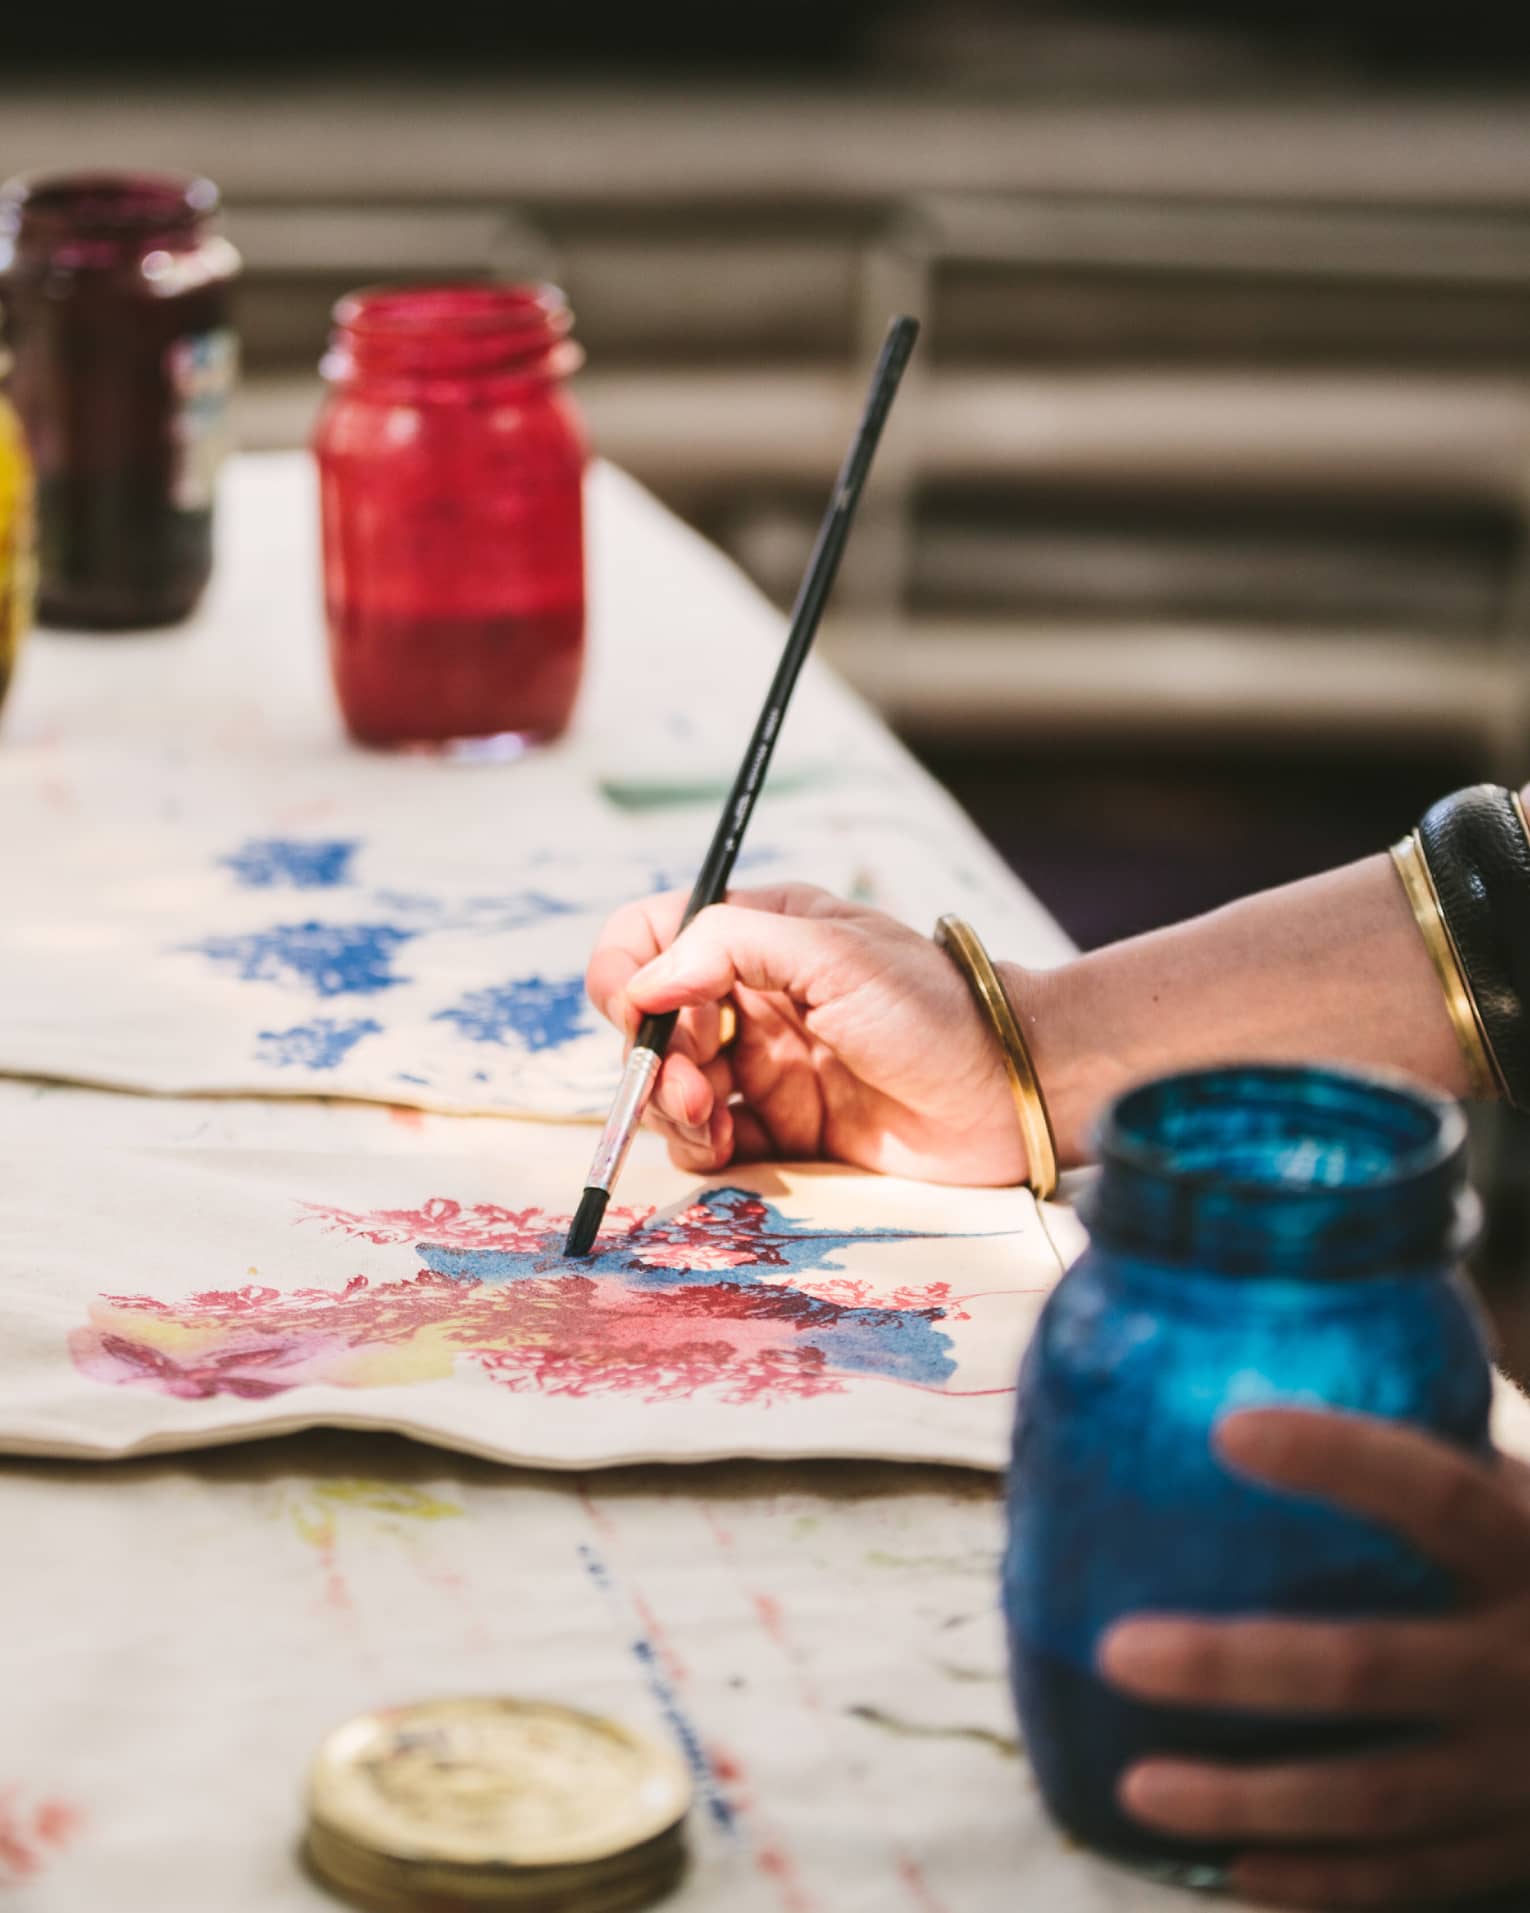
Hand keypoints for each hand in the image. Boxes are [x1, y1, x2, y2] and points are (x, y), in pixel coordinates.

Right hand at [584, 883, 1024, 1183]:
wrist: (1008, 1095)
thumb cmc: (933, 1008)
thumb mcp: (833, 951)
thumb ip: (730, 946)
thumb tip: (646, 983)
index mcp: (759, 935)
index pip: (653, 936)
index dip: (626, 971)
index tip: (637, 1010)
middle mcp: (751, 998)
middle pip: (651, 1024)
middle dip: (652, 1057)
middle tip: (692, 1086)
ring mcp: (763, 1067)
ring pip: (671, 1088)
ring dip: (669, 1107)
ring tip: (709, 1121)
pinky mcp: (782, 1131)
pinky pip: (708, 1142)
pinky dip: (700, 1147)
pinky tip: (726, 1148)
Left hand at [1099, 1408, 1529, 1908]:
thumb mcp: (1526, 1507)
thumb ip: (1434, 1471)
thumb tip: (1258, 1396)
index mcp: (1529, 1550)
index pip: (1435, 1493)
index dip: (1337, 1460)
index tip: (1226, 1429)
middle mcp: (1526, 1661)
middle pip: (1368, 1667)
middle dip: (1236, 1666)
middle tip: (1117, 1649)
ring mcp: (1522, 1771)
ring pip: (1373, 1797)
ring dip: (1250, 1799)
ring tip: (1137, 1788)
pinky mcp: (1516, 1845)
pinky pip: (1408, 1877)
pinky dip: (1318, 1880)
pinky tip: (1228, 1868)